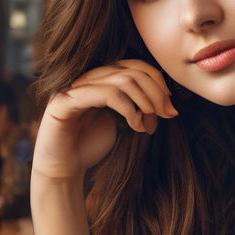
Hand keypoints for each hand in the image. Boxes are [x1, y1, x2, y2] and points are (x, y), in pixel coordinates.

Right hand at [32, 60, 177, 183]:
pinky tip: (135, 126)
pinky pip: (105, 94)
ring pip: (122, 79)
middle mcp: (87, 78)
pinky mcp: (65, 101)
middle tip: (167, 114)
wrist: (64, 169)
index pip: (134, 65)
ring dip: (145, 101)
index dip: (157, 80)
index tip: (170, 105)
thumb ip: (138, 108)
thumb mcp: (121, 123)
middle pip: (132, 69)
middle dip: (156, 92)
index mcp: (100, 79)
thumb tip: (167, 103)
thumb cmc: (90, 147)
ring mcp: (74, 87)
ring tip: (149, 123)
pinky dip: (128, 108)